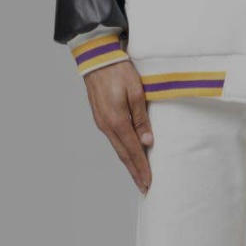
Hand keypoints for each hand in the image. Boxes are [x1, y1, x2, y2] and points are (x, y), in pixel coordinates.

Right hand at [82, 60, 153, 192]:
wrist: (97, 58)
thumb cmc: (119, 71)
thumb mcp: (136, 92)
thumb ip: (142, 118)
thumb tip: (147, 142)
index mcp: (117, 121)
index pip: (133, 151)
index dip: (141, 168)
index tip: (149, 183)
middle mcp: (107, 126)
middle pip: (123, 155)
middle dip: (134, 172)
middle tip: (144, 187)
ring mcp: (101, 122)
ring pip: (117, 148)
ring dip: (128, 163)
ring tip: (138, 175)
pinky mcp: (100, 117)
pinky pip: (113, 139)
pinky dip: (122, 150)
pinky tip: (128, 154)